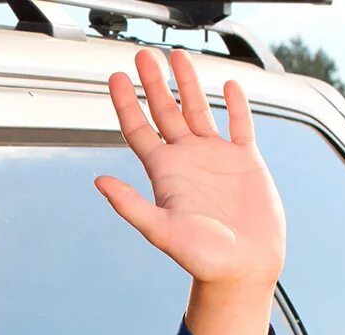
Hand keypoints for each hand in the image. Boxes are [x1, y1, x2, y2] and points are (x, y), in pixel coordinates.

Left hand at [98, 48, 285, 334]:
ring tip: (178, 58)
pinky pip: (239, 125)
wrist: (243, 269)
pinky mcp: (244, 162)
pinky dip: (236, 105)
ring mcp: (215, 159)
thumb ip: (131, 205)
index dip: (127, 103)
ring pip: (198, 111)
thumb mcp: (161, 231)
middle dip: (154, 83)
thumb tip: (99, 182)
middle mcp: (186, 161)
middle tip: (143, 56)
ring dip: (188, 84)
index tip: (116, 78)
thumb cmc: (202, 258)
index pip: (139, 130)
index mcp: (164, 174)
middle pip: (165, 112)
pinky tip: (229, 86)